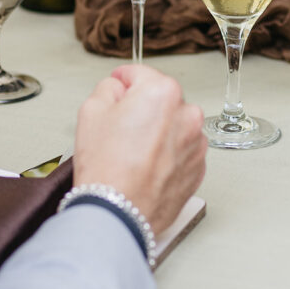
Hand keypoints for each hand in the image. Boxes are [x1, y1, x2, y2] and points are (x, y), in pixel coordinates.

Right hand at [73, 64, 206, 234]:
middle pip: (160, 100)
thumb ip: (108, 87)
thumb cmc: (106, 168)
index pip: (140, 74)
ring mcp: (196, 143)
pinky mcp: (198, 168)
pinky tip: (145, 166)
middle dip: (142, 108)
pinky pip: (180, 151)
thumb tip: (118, 87)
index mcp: (163, 92)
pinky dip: (166, 154)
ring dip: (157, 131)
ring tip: (132, 152)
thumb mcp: (91, 110)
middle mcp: (187, 114)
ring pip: (172, 125)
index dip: (122, 80)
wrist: (118, 214)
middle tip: (120, 127)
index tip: (118, 85)